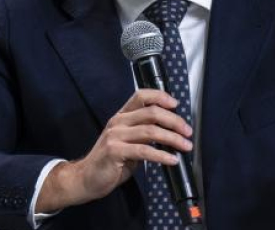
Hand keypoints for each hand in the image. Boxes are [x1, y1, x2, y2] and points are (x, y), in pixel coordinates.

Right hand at [36, 89, 192, 212]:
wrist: (86, 178)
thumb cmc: (111, 161)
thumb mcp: (128, 141)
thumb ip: (144, 133)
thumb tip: (171, 130)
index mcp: (122, 116)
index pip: (141, 95)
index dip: (160, 96)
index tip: (176, 104)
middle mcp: (118, 122)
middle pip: (151, 112)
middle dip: (174, 121)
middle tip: (188, 131)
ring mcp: (115, 136)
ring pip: (150, 130)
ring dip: (172, 138)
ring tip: (185, 146)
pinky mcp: (114, 151)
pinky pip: (144, 151)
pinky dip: (162, 155)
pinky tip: (172, 159)